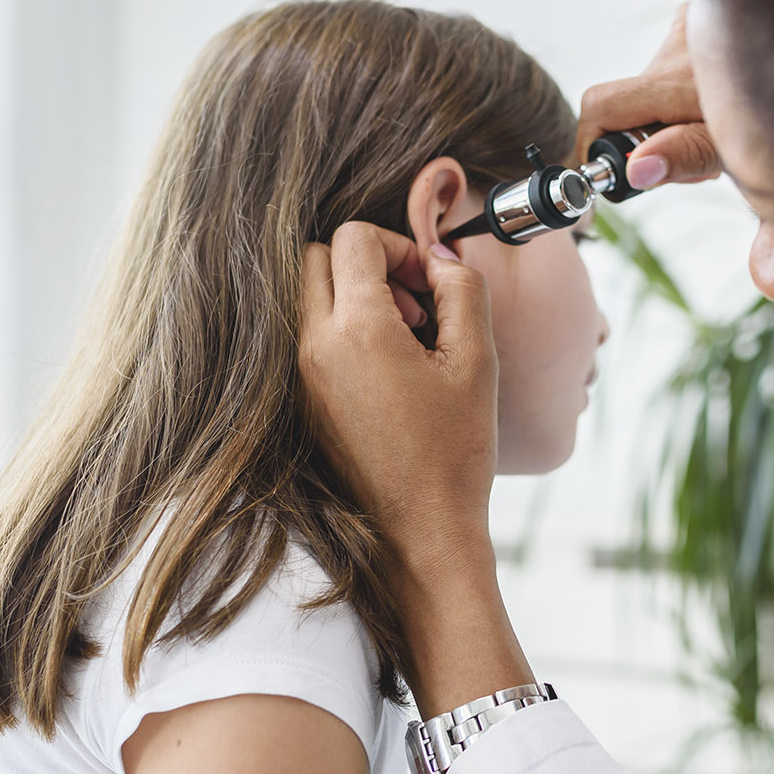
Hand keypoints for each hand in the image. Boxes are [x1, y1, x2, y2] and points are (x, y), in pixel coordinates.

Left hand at [299, 223, 533, 716]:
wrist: (420, 535)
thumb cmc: (454, 453)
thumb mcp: (476, 360)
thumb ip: (463, 289)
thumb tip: (441, 258)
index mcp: (357, 329)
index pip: (354, 238)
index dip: (400, 246)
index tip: (430, 285)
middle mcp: (313, 347)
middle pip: (315, 258)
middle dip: (366, 265)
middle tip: (412, 310)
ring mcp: (298, 378)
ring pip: (307, 298)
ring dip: (352, 300)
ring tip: (404, 345)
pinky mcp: (297, 404)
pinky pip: (306, 341)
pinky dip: (341, 337)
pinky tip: (386, 377)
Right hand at [573, 3, 722, 189]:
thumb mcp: (736, 150)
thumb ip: (682, 159)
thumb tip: (634, 171)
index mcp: (680, 75)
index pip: (603, 106)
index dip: (594, 144)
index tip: (608, 172)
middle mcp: (683, 38)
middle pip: (634, 104)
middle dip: (654, 139)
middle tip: (698, 163)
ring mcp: (696, 24)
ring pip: (658, 89)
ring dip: (676, 121)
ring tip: (724, 135)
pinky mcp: (706, 21)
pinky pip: (680, 67)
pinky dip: (692, 97)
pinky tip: (727, 110)